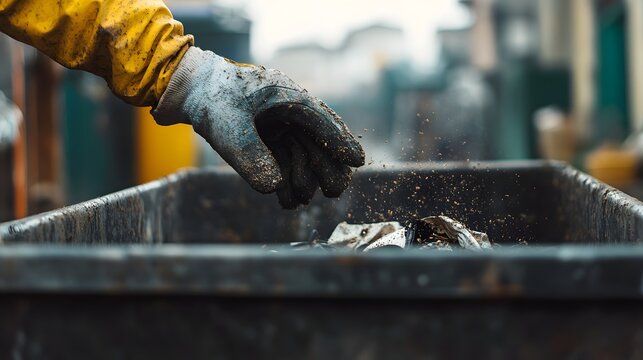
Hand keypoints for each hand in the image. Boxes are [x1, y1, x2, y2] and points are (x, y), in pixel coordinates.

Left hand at [152, 47, 364, 207]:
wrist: (193, 92)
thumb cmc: (213, 98)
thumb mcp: (228, 126)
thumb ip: (249, 155)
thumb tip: (275, 187)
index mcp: (288, 96)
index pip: (322, 119)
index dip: (341, 141)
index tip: (358, 161)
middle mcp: (291, 112)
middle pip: (320, 141)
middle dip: (328, 167)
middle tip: (332, 191)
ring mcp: (282, 126)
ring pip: (306, 155)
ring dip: (306, 178)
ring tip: (297, 200)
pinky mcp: (271, 140)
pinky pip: (287, 162)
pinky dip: (288, 180)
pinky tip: (286, 200)